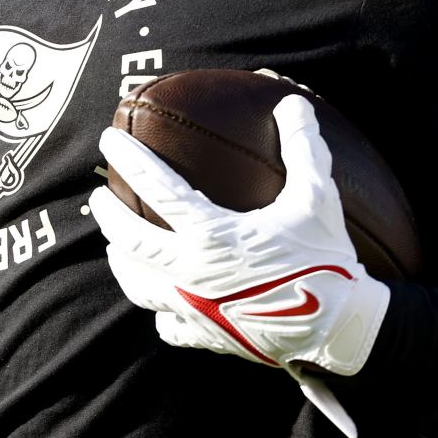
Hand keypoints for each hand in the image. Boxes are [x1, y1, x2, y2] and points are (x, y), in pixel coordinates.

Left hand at [89, 94, 390, 437]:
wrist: (339, 330)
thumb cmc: (326, 259)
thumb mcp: (318, 197)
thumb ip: (303, 147)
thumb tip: (293, 102)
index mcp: (212, 235)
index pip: (157, 188)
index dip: (130, 160)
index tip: (109, 140)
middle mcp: (192, 272)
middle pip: (130, 240)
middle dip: (108, 215)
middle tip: (99, 196)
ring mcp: (195, 308)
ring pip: (139, 285)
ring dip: (122, 262)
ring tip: (116, 246)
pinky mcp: (207, 335)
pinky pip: (169, 325)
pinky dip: (160, 310)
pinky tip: (162, 301)